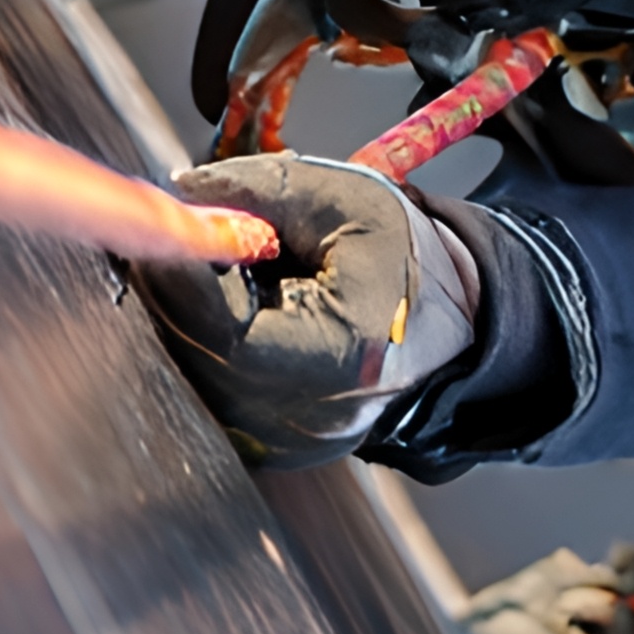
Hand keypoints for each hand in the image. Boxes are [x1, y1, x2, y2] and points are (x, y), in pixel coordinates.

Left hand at [140, 153, 483, 465]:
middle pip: (191, 352)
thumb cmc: (410, 263)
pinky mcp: (270, 447)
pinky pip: (208, 387)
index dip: (184, 270)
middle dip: (181, 287)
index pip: (218, 324)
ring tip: (238, 278)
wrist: (457, 322)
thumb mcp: (348, 199)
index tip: (175, 224)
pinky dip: (210, 343)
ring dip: (191, 315)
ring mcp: (284, 442)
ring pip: (190, 371)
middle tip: (198, 238)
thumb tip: (184, 189)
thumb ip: (262, 187)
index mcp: (337, 357)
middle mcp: (304, 417)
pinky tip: (247, 314)